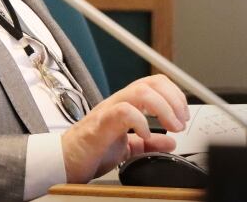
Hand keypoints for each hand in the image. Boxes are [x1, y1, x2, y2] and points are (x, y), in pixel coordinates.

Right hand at [61, 74, 189, 182]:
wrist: (64, 162)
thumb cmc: (90, 152)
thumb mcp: (127, 148)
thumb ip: (147, 143)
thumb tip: (169, 142)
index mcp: (124, 105)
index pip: (153, 84)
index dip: (174, 95)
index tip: (183, 116)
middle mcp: (117, 103)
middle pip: (150, 82)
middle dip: (173, 99)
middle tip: (180, 122)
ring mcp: (108, 111)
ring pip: (140, 92)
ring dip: (163, 107)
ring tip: (172, 127)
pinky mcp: (100, 124)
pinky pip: (124, 112)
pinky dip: (141, 122)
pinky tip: (146, 135)